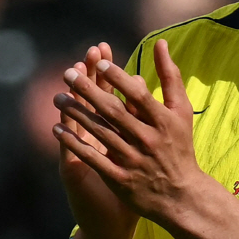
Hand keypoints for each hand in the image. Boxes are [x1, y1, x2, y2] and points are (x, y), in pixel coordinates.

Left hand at [54, 39, 210, 227]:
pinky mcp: (119, 178)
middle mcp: (147, 139)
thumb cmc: (179, 146)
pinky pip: (92, 158)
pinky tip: (57, 129)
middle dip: (89, 91)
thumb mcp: (181, 110)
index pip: (138, 95)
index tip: (99, 62)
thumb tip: (161, 43)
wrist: (181, 195)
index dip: (118, 78)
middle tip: (68, 73)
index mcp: (163, 121)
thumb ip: (170, 76)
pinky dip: (74, 143)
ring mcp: (132, 160)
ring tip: (58, 97)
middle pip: (114, 112)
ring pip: (100, 132)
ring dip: (76, 114)